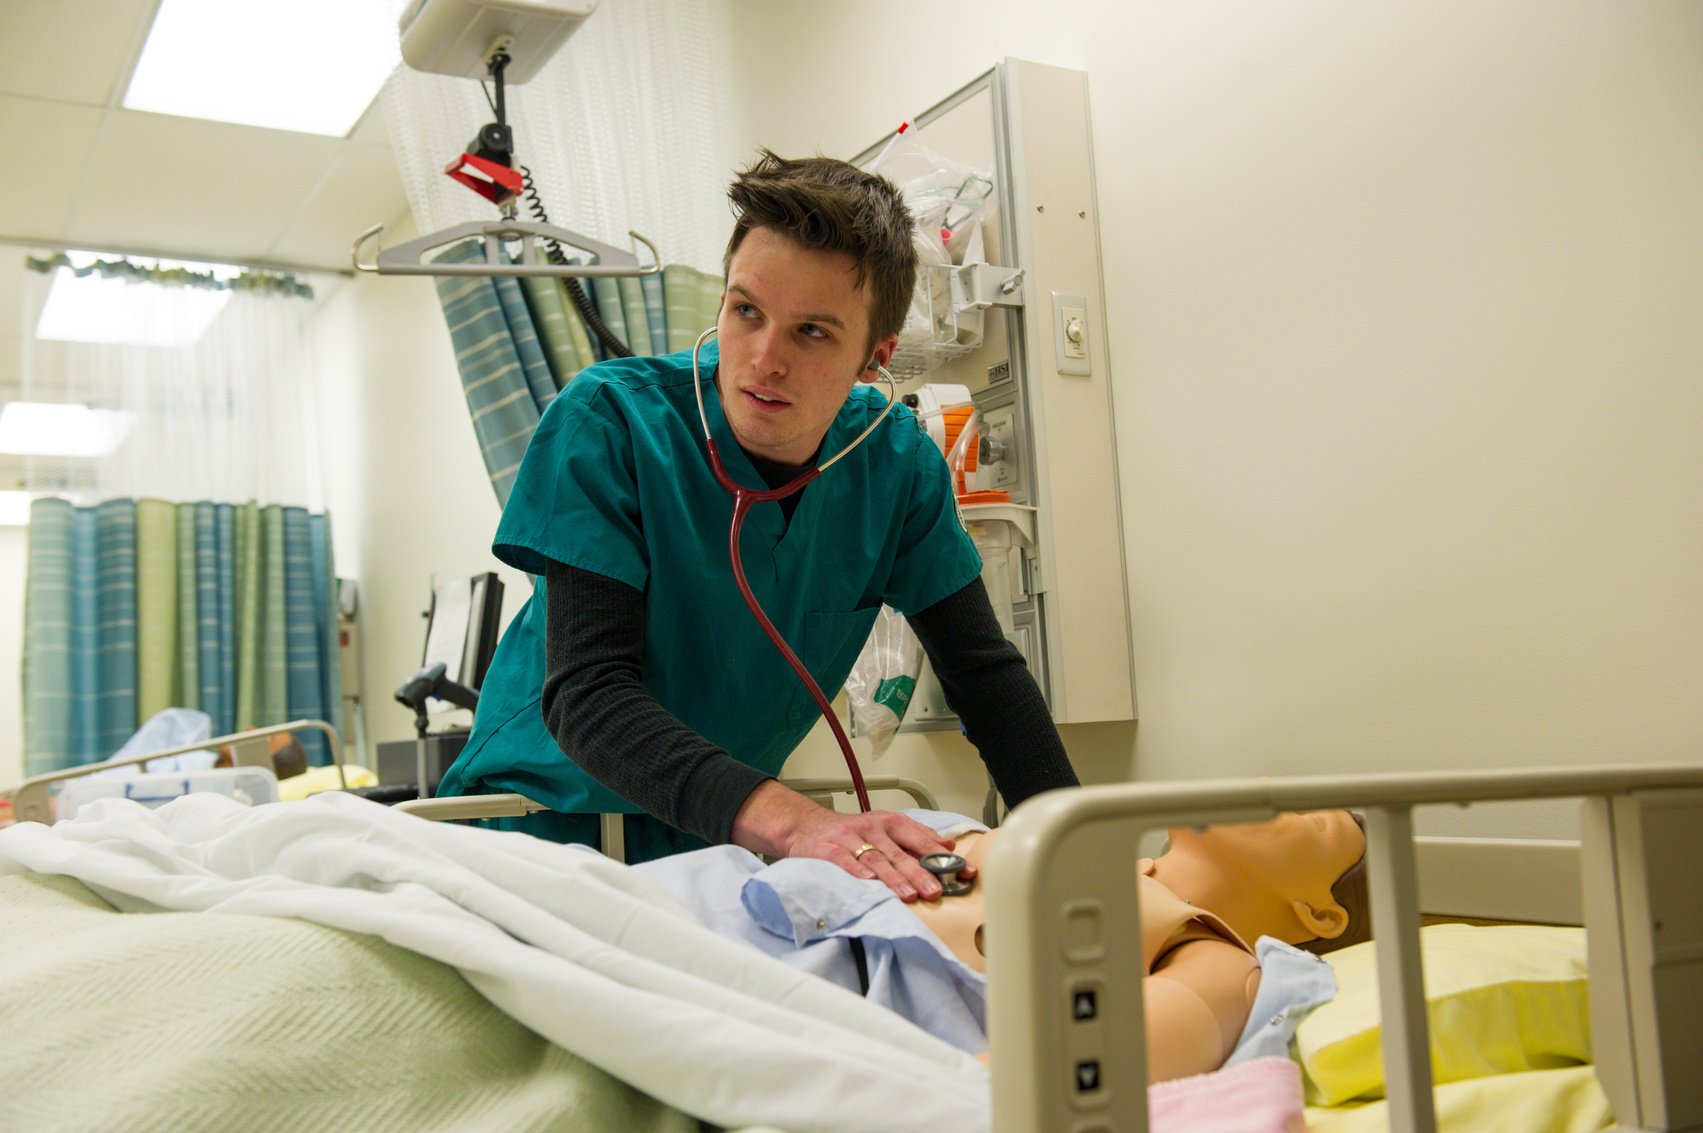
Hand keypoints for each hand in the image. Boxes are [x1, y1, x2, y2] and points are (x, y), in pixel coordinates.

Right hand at [730, 780, 975, 901]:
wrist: (806, 826)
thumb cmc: (850, 832)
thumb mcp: (883, 828)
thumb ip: (913, 838)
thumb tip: (947, 846)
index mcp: (888, 822)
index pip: (918, 837)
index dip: (940, 854)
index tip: (960, 870)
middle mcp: (871, 827)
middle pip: (899, 852)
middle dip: (919, 872)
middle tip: (935, 890)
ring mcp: (849, 837)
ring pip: (876, 858)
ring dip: (893, 877)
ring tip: (909, 894)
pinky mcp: (828, 849)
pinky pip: (844, 860)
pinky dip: (856, 870)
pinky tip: (868, 882)